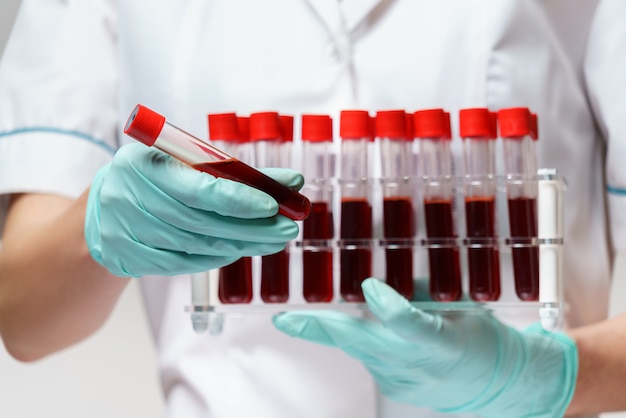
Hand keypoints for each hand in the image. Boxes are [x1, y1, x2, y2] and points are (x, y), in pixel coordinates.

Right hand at [85, 143, 300, 276]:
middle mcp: (126, 198)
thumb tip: (287, 183)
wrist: (103, 205)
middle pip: (200, 222)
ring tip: (271, 241)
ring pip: (194, 246)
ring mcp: (123, 233)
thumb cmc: (154, 176)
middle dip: (250, 228)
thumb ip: (230, 171)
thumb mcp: (181, 160)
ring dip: (240, 245)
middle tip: (286, 229)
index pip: (198, 188)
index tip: (274, 205)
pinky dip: (215, 257)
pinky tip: (239, 250)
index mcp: (140, 164)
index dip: (239, 200)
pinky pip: (182, 263)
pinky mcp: (127, 258)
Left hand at [273, 278, 576, 416]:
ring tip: (298, 317)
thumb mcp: (463, 308)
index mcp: (444, 343)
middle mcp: (418, 366)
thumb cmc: (483, 339)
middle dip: (320, 329)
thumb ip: (422, 294)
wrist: (496, 385)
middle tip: (286, 320)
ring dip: (330, 330)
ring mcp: (401, 380)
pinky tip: (345, 326)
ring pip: (357, 348)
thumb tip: (384, 275)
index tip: (370, 286)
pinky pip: (364, 355)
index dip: (388, 306)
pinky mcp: (391, 384)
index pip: (412, 326)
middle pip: (364, 343)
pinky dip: (353, 337)